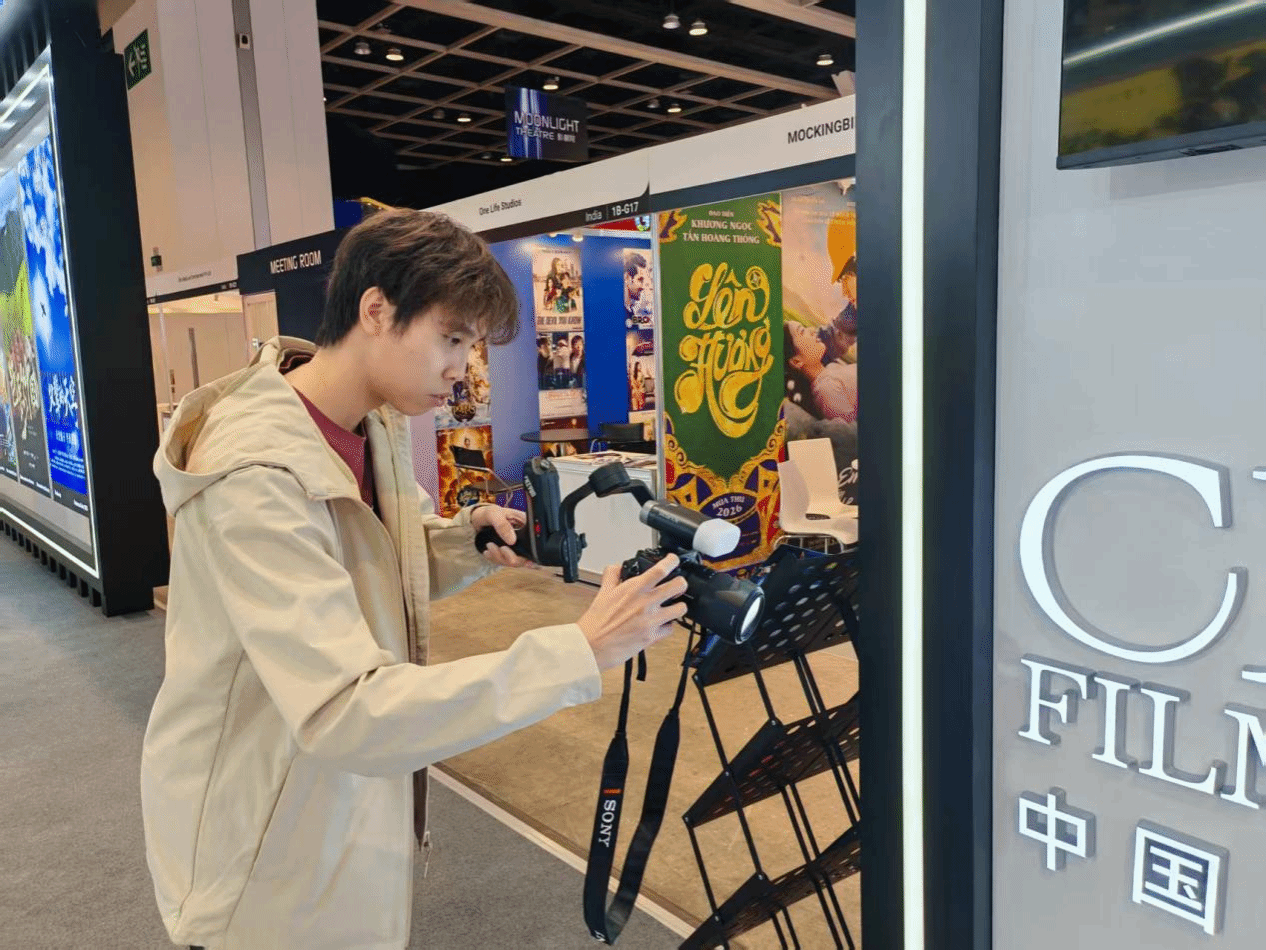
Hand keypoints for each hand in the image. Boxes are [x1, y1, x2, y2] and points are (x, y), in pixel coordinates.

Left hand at [470, 505, 535, 569]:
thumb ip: (502, 525)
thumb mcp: (493, 513)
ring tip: (489, 545)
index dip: (533, 553)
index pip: (536, 542)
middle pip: (526, 557)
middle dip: (511, 557)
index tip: (524, 558)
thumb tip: (513, 541)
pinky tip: (488, 552)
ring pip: (514, 562)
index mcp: (526, 525)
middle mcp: (524, 537)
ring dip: (500, 557)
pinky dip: (495, 559)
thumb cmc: (487, 513)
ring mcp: (516, 546)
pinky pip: (504, 562)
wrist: (476, 520)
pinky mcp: (508, 552)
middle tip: (500, 548)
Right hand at [576, 555, 689, 670]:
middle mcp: (646, 603)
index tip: (673, 561)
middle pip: (678, 586)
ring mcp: (651, 620)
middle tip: (678, 585)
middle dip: (682, 583)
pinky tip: (661, 624)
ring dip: (678, 606)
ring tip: (673, 607)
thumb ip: (612, 576)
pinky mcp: (652, 637)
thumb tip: (616, 567)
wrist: (592, 646)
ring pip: (681, 608)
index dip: (672, 561)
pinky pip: (670, 629)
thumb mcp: (603, 593)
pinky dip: (668, 626)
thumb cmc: (596, 622)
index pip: (660, 569)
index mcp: (634, 589)